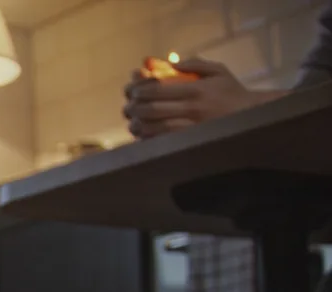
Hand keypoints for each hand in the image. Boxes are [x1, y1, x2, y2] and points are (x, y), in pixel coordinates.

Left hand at [122, 58, 270, 138]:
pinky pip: (164, 142)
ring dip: (138, 125)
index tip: (131, 90)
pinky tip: (143, 135)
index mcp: (196, 89)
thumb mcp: (217, 70)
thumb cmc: (230, 91)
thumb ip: (194, 64)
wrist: (251, 115)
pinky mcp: (191, 141)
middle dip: (134, 108)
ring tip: (132, 122)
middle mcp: (193, 108)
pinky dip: (149, 139)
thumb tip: (169, 63)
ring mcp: (192, 127)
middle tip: (127, 108)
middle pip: (152, 109)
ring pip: (155, 128)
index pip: (158, 89)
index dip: (139, 90)